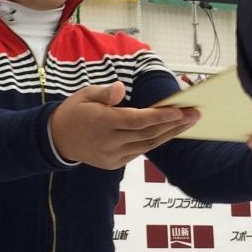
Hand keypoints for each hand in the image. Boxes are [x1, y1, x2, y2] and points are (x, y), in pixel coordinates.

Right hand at [50, 81, 199, 169]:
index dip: (160, 117)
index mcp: (102, 121)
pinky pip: (139, 152)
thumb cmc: (75, 111)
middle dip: (173, 124)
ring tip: (187, 123)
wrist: (57, 140)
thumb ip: (105, 93)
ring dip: (169, 134)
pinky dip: (154, 141)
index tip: (180, 111)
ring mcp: (112, 155)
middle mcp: (109, 141)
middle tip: (194, 114)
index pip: (137, 120)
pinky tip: (167, 132)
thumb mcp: (85, 94)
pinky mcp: (114, 163)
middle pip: (147, 134)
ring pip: (147, 145)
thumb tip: (121, 88)